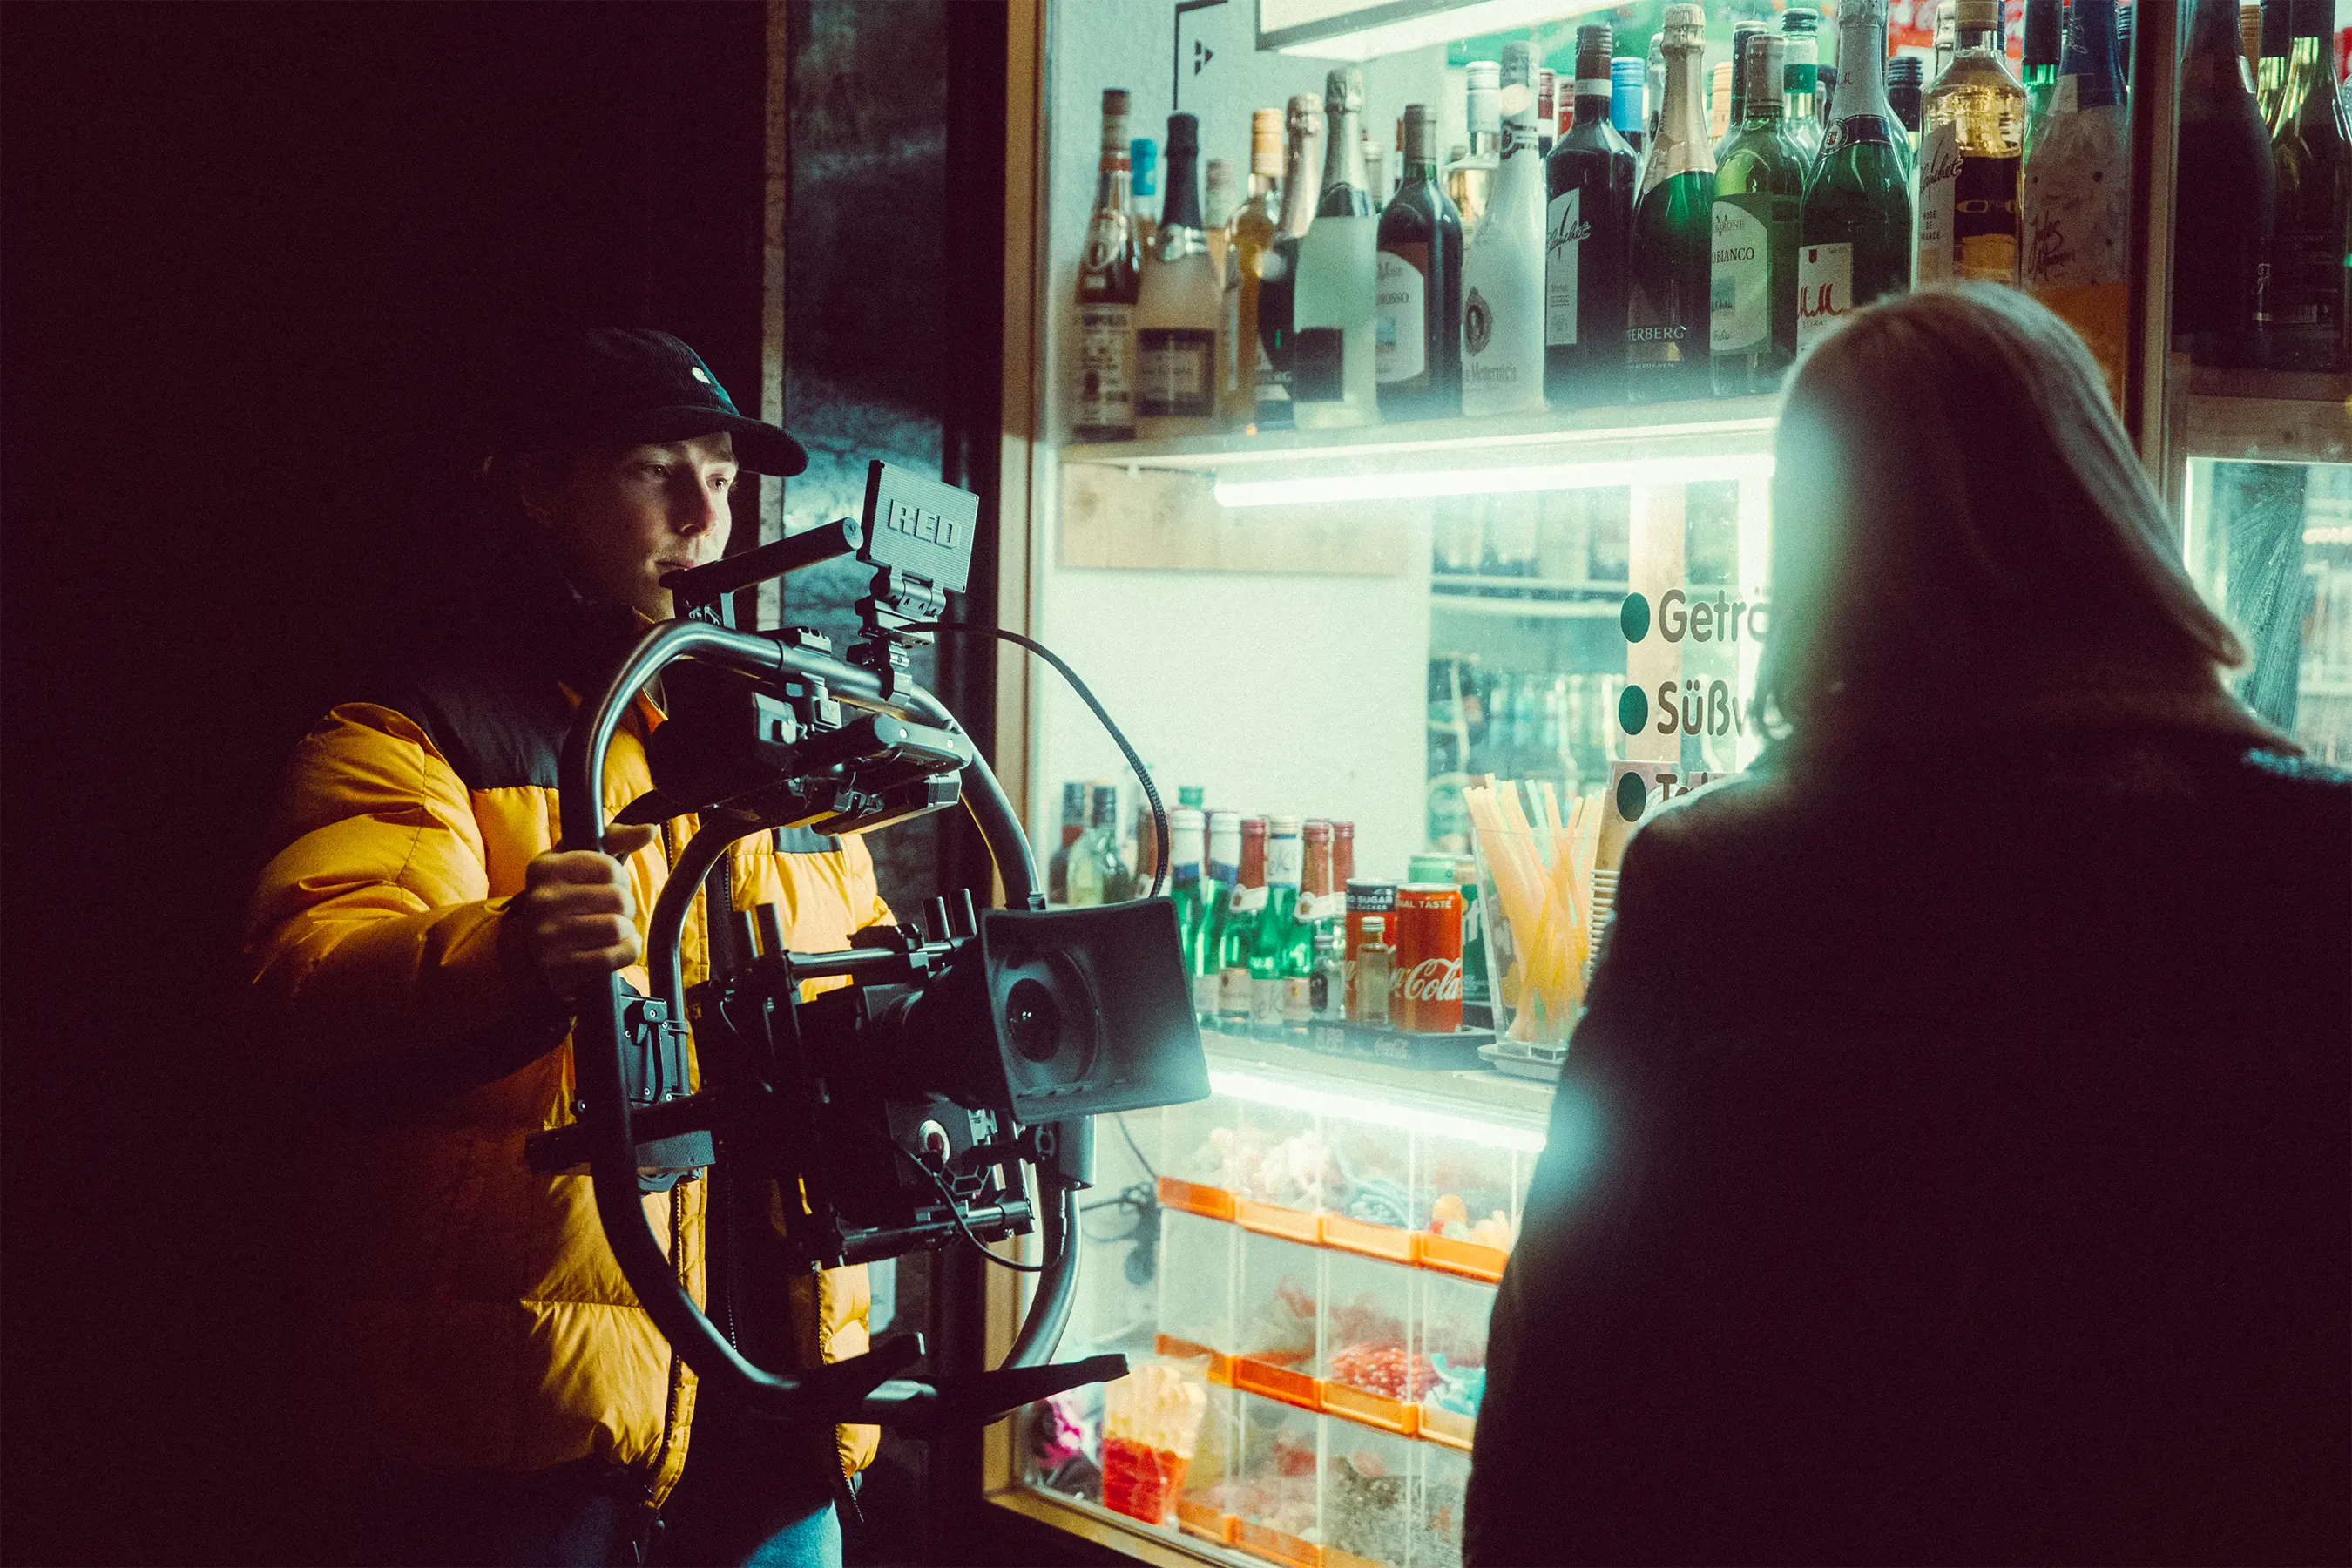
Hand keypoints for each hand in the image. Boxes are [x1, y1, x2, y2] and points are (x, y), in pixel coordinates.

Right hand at [502, 824, 658, 1004]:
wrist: (536, 946)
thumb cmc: (568, 895)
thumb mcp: (581, 859)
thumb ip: (615, 838)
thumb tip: (649, 830)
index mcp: (544, 868)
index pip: (609, 868)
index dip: (620, 878)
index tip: (610, 885)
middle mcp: (540, 901)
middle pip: (618, 898)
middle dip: (625, 905)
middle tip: (613, 910)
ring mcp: (546, 936)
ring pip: (617, 928)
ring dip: (626, 929)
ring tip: (613, 928)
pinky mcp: (558, 967)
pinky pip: (613, 956)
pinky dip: (627, 951)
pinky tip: (619, 946)